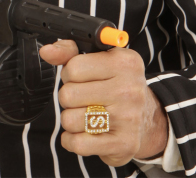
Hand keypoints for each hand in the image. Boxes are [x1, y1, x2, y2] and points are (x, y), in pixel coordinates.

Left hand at [39, 40, 167, 167]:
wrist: (148, 119)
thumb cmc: (116, 85)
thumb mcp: (98, 60)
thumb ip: (70, 52)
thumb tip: (47, 51)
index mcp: (124, 62)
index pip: (74, 67)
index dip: (70, 74)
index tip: (80, 78)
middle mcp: (129, 88)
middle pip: (68, 95)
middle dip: (68, 98)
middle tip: (83, 99)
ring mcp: (128, 118)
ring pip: (69, 120)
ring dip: (70, 119)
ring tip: (85, 115)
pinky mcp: (124, 144)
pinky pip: (79, 144)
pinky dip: (72, 140)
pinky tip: (82, 133)